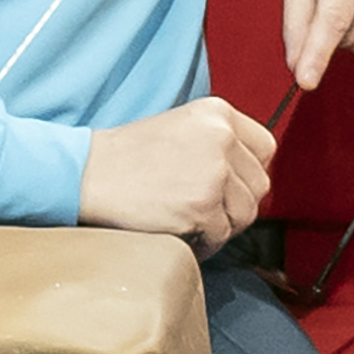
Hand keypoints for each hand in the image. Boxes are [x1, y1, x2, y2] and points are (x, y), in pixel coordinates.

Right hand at [78, 97, 274, 254]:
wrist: (88, 174)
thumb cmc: (128, 156)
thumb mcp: (181, 127)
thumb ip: (218, 142)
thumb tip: (250, 175)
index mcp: (218, 113)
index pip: (265, 148)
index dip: (247, 171)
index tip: (226, 183)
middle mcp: (222, 138)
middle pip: (259, 185)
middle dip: (236, 202)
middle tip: (203, 207)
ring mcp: (214, 173)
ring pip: (246, 213)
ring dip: (222, 224)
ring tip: (190, 219)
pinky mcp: (204, 206)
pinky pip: (222, 235)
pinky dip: (205, 241)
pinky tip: (179, 229)